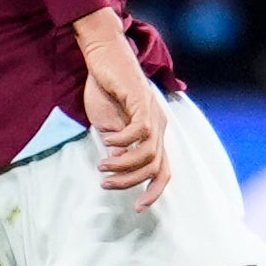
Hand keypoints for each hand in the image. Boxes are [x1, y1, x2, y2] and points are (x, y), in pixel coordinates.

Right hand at [77, 15, 168, 211]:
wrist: (104, 57)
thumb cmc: (105, 89)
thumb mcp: (108, 124)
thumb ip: (115, 145)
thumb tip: (115, 163)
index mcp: (153, 134)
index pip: (163, 170)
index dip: (154, 190)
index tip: (138, 207)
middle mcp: (159, 126)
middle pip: (156, 167)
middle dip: (131, 181)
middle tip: (106, 183)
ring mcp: (153, 114)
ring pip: (149, 152)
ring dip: (124, 164)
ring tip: (102, 165)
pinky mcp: (143, 102)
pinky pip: (139, 131)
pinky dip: (123, 141)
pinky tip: (106, 140)